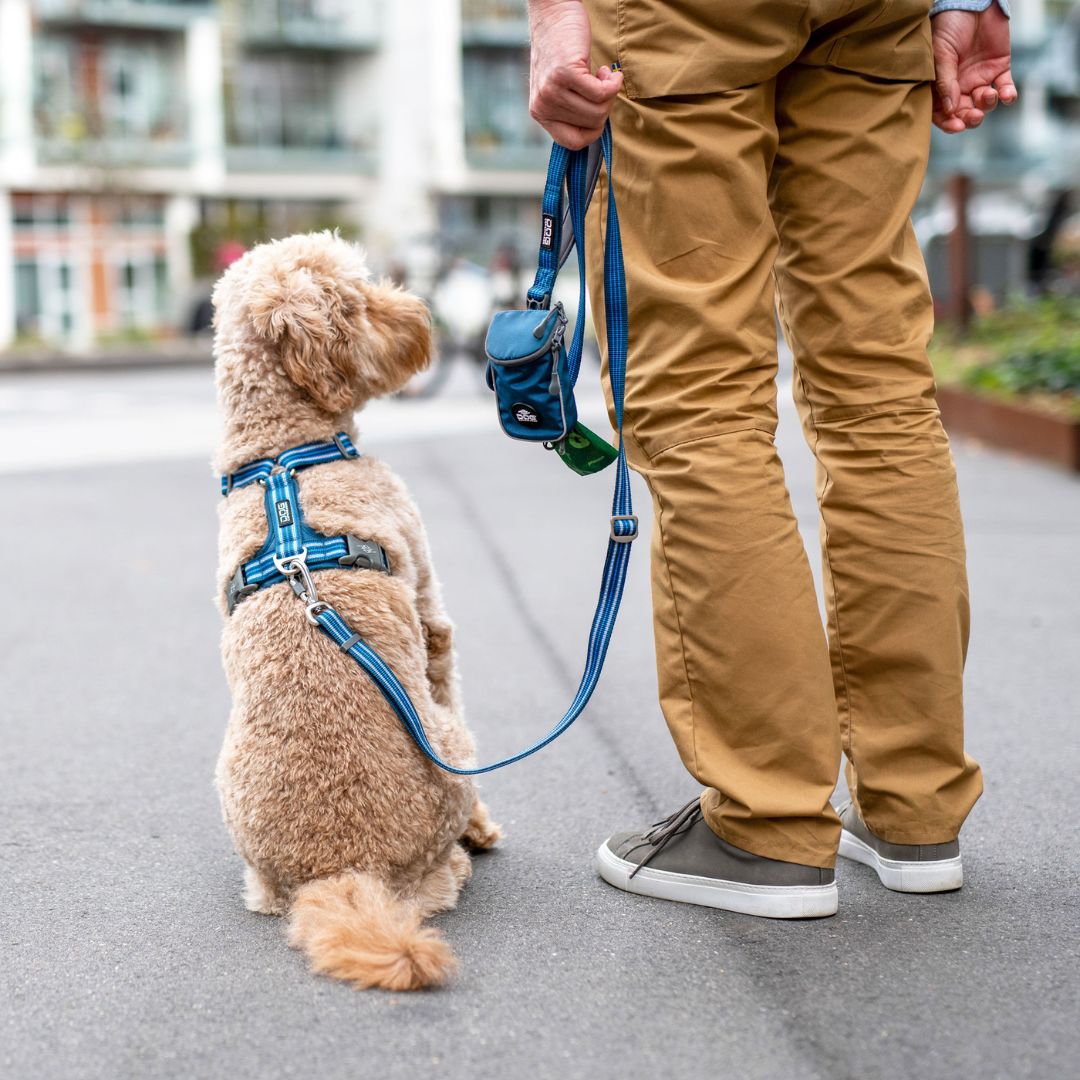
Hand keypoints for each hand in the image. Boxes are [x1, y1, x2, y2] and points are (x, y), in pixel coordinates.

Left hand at [528, 0, 622, 148]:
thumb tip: (596, 129)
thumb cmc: (562, 51)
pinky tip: (609, 72)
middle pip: (591, 126)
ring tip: (603, 76)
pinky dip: (613, 83)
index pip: (572, 143)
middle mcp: (543, 106)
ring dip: (610, 93)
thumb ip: (570, 110)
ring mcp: (552, 90)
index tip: (598, 110)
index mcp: (540, 114)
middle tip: (602, 86)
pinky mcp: (565, 73)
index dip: (593, 131)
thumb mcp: (559, 89)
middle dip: (605, 107)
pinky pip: (602, 93)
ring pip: (598, 111)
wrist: (553, 14)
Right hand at [932, 5, 1016, 132]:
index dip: (948, 122)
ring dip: (987, 104)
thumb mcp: (941, 54)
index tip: (956, 125)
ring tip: (988, 95)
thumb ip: (945, 82)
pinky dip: (1008, 95)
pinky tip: (1007, 96)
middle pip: (964, 112)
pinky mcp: (999, 68)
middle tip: (974, 116)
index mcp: (940, 85)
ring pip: (984, 103)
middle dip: (969, 118)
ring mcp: (979, 78)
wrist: (972, 1)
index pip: (942, 111)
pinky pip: (1005, 88)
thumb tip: (950, 110)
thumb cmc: (949, 26)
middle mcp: (959, 86)